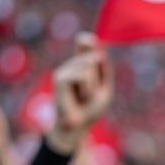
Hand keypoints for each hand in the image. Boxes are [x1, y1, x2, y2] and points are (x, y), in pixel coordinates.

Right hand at [46, 32, 112, 154]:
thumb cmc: (90, 109)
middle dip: (99, 78)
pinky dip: (87, 89)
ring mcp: (64, 69)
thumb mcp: (104, 89)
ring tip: (84, 98)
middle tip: (90, 94)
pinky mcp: (59, 77)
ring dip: (93, 87)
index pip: (84, 45)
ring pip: (89, 66)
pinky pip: (82, 76)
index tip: (89, 39)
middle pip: (94, 57)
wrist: (77, 125)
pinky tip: (79, 98)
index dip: (87, 40)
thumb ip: (104, 70)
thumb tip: (99, 52)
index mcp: (81, 66)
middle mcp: (71, 65)